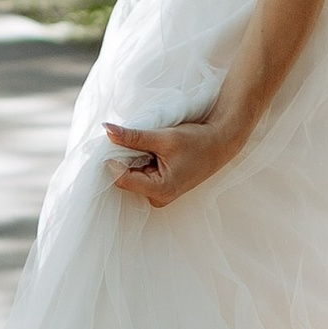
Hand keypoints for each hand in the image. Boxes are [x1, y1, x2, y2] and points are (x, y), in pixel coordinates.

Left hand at [104, 112, 241, 207]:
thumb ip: (133, 137)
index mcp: (159, 191)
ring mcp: (159, 194)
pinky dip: (141, 161)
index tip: (115, 140)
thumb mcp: (164, 138)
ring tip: (150, 145)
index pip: (121, 178)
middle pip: (125, 178)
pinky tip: (153, 151)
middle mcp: (157, 198)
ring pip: (132, 175)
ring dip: (133, 158)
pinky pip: (141, 174)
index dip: (113, 159)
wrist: (221, 143)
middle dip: (124, 158)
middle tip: (137, 140)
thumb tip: (106, 130)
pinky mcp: (160, 187)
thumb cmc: (198, 142)